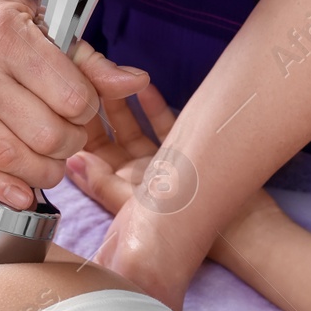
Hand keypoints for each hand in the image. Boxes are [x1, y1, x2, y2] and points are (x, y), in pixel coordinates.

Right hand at [0, 0, 148, 207]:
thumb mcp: (45, 16)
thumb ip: (88, 60)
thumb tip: (135, 83)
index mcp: (7, 37)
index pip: (69, 99)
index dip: (87, 109)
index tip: (83, 102)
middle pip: (43, 136)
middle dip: (70, 142)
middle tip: (71, 131)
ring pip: (9, 158)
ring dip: (42, 169)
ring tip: (53, 160)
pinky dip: (1, 186)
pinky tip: (23, 194)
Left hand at [68, 87, 270, 310]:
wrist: (241, 232)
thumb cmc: (186, 227)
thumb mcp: (137, 208)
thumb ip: (104, 186)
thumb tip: (72, 164)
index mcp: (118, 192)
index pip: (90, 156)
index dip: (78, 128)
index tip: (69, 101)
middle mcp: (136, 176)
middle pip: (109, 137)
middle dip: (96, 108)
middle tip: (88, 78)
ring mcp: (158, 163)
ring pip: (134, 127)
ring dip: (123, 103)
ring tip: (113, 78)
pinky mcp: (184, 153)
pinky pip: (164, 124)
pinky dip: (154, 106)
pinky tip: (145, 86)